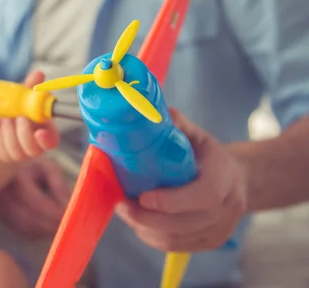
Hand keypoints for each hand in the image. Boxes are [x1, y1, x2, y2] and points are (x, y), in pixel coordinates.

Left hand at [0, 70, 59, 162]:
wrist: (1, 123)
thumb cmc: (18, 109)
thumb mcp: (23, 97)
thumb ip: (31, 87)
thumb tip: (39, 73)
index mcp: (46, 132)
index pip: (52, 142)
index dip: (47, 139)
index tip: (39, 132)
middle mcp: (36, 146)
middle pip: (32, 149)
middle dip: (22, 132)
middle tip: (17, 117)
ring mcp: (21, 154)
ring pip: (15, 150)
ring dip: (8, 130)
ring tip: (5, 117)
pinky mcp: (6, 156)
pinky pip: (2, 148)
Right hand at [0, 156, 71, 237]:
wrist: (10, 167)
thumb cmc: (33, 167)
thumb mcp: (48, 169)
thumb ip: (59, 186)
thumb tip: (67, 207)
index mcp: (16, 178)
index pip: (36, 202)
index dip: (53, 212)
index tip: (69, 214)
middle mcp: (4, 194)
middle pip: (30, 218)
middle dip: (51, 224)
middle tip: (68, 224)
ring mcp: (0, 207)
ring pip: (25, 227)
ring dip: (44, 230)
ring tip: (59, 225)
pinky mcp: (2, 217)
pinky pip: (21, 230)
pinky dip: (36, 232)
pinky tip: (47, 227)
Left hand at [115, 109, 247, 251]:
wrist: (237, 178)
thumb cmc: (208, 155)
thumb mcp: (196, 135)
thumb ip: (175, 125)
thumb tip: (146, 112)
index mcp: (225, 177)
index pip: (202, 196)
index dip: (170, 201)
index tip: (141, 196)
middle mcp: (227, 207)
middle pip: (184, 223)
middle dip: (146, 217)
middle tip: (121, 204)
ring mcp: (220, 229)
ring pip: (176, 239)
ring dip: (144, 228)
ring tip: (125, 211)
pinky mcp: (209, 242)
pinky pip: (175, 246)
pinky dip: (152, 237)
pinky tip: (139, 223)